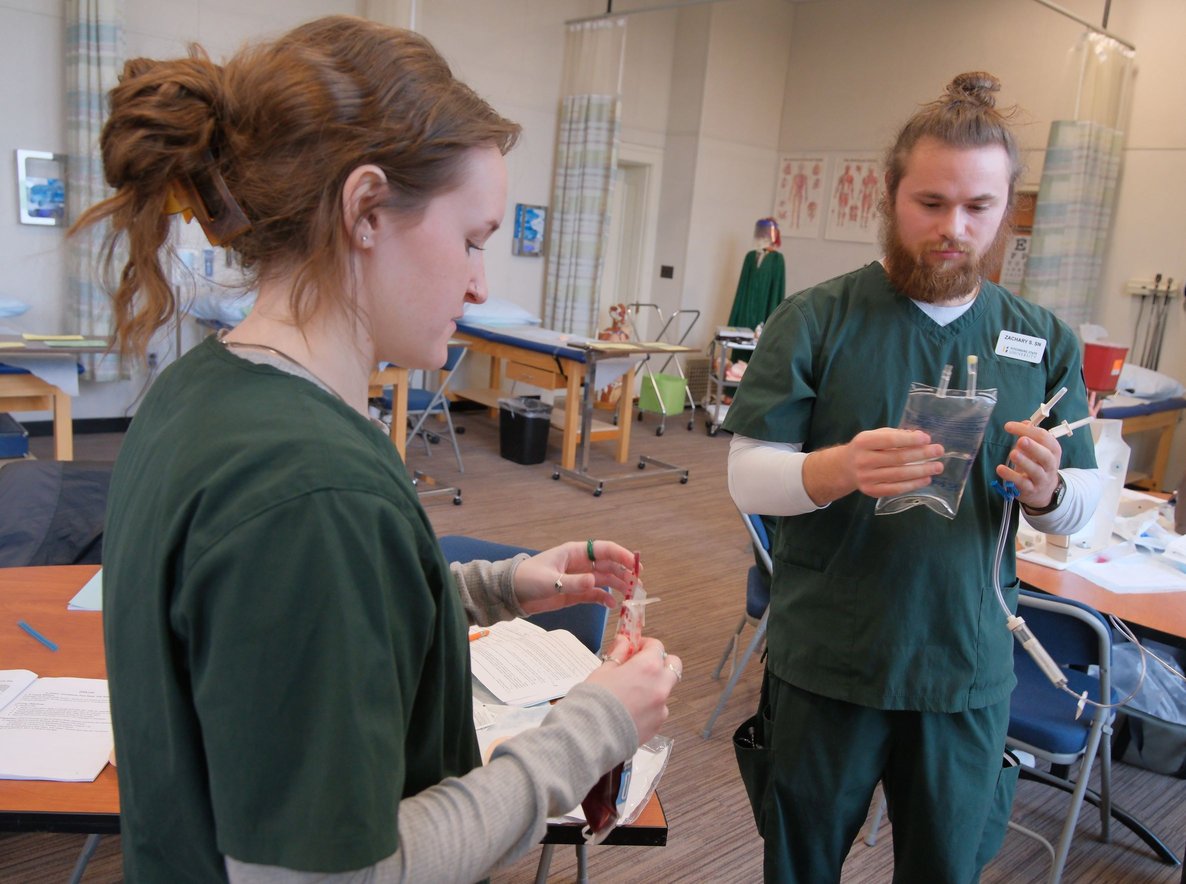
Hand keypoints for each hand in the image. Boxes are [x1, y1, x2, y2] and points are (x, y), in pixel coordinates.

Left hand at [514, 540, 637, 614]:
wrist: (512, 593)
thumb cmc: (527, 579)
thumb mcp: (550, 581)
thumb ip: (573, 582)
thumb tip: (595, 582)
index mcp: (576, 552)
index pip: (605, 549)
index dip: (622, 555)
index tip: (635, 564)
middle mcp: (581, 564)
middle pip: (609, 565)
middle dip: (625, 573)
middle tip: (638, 584)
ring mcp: (579, 578)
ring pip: (605, 580)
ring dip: (619, 586)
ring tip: (631, 596)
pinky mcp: (576, 593)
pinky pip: (596, 594)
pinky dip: (605, 599)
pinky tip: (613, 605)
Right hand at [584, 636, 679, 744]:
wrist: (592, 734)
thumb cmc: (594, 700)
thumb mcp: (603, 670)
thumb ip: (618, 654)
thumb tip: (624, 642)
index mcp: (648, 667)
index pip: (657, 646)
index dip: (645, 645)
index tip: (635, 649)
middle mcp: (660, 685)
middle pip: (673, 665)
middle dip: (661, 662)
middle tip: (642, 666)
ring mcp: (662, 707)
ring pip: (666, 689)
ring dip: (655, 686)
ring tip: (632, 693)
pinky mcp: (658, 725)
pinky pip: (659, 710)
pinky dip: (650, 707)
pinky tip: (631, 711)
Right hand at [804, 428, 943, 504]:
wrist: (845, 467)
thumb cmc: (866, 448)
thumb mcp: (875, 436)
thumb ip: (895, 435)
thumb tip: (920, 438)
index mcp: (863, 442)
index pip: (889, 441)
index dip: (909, 440)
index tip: (927, 439)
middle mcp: (863, 460)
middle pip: (897, 458)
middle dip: (921, 455)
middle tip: (939, 451)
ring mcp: (866, 478)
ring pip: (899, 475)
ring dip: (922, 471)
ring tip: (938, 467)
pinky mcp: (871, 491)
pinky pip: (895, 489)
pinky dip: (913, 485)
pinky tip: (926, 479)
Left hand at [997, 420, 1061, 509]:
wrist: (1044, 491)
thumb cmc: (1037, 464)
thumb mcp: (1037, 449)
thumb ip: (1030, 436)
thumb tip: (1025, 423)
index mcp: (1053, 451)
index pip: (1044, 438)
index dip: (1028, 430)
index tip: (1009, 426)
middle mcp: (1050, 465)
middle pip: (1046, 456)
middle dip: (1034, 447)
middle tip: (1021, 440)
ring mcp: (1041, 479)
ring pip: (1035, 471)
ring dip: (1024, 461)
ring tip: (1013, 453)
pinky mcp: (1030, 490)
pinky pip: (1022, 483)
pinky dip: (1011, 476)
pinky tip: (1000, 469)